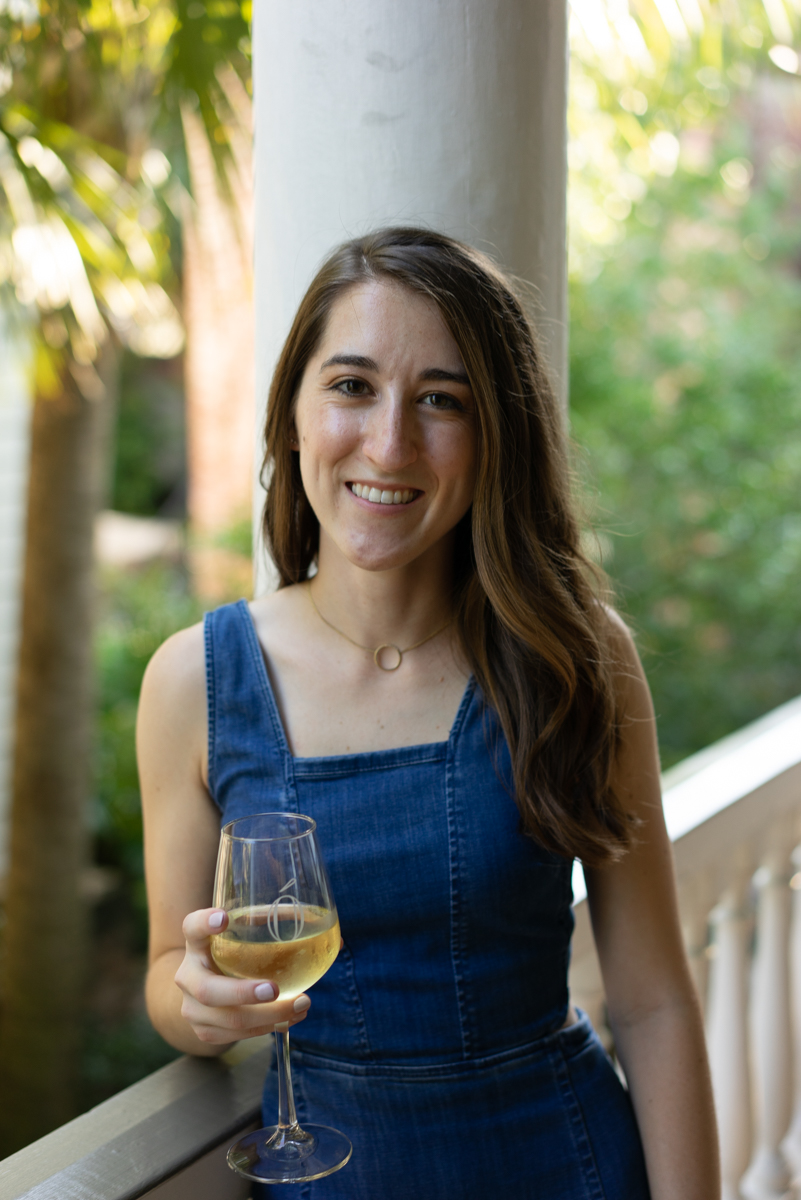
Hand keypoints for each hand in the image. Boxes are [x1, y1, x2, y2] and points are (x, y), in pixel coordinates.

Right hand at [174, 908, 310, 1045]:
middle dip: (243, 993)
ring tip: (301, 1004)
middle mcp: (188, 976)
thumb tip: (311, 924)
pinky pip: (237, 1035)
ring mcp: (192, 1008)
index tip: (223, 918)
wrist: (203, 992)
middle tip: (274, 989)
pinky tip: (291, 1018)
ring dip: (270, 1015)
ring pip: (229, 1020)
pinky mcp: (205, 1031)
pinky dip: (268, 1027)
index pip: (192, 927)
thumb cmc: (230, 957)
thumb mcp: (236, 937)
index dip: (204, 922)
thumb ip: (263, 926)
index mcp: (196, 943)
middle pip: (208, 990)